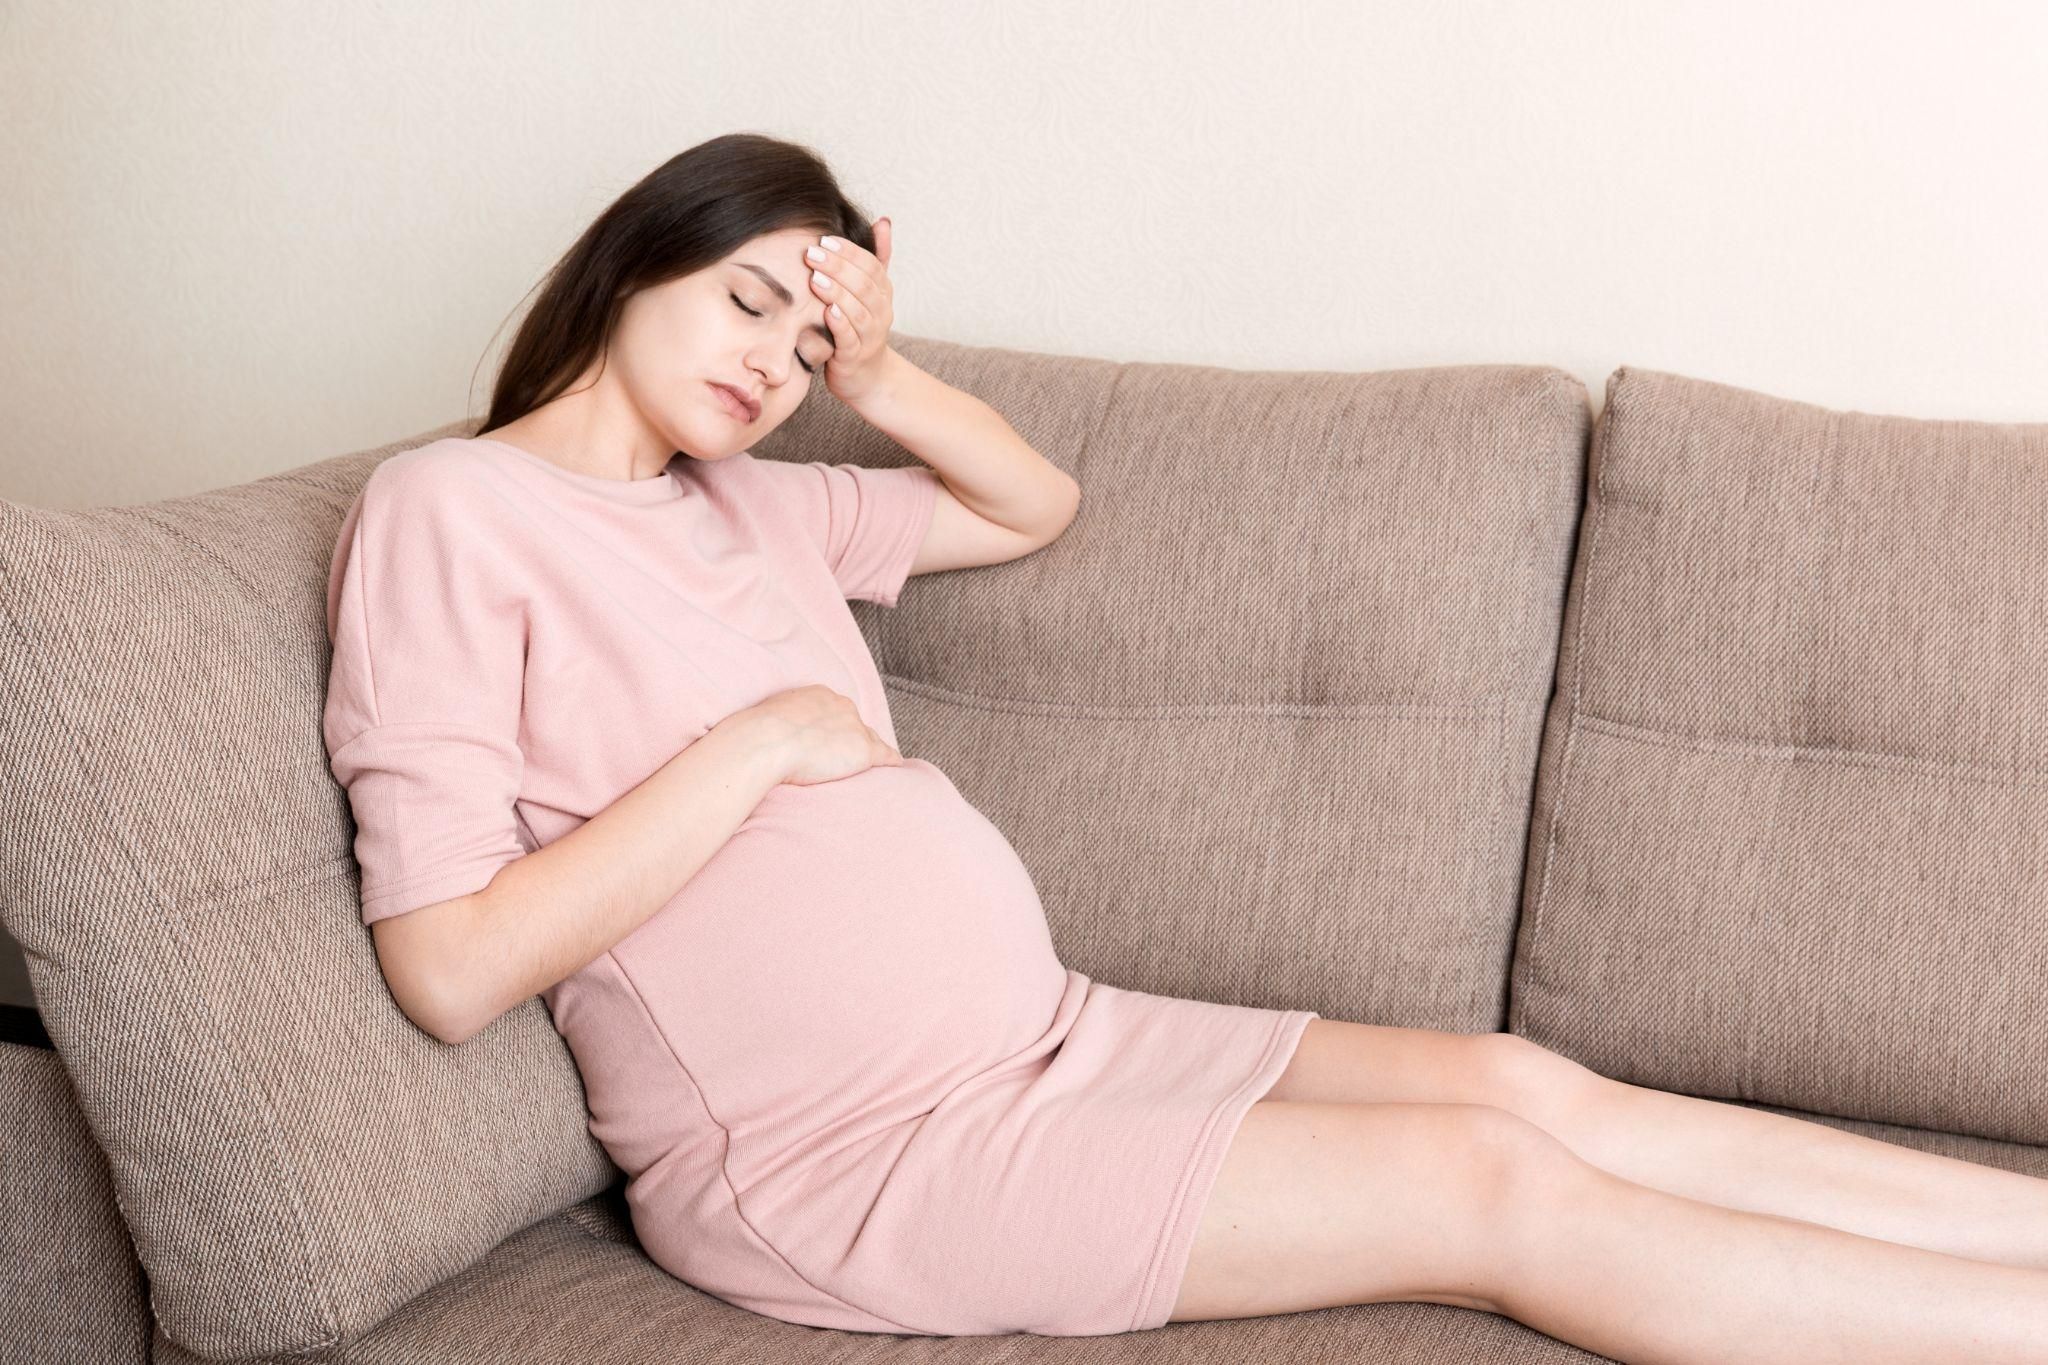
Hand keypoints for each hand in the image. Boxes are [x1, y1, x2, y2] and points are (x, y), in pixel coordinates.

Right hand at [732, 683, 903, 786]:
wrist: (766, 742)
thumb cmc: (756, 735)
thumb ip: (777, 724)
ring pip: (871, 739)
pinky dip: (891, 761)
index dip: (836, 728)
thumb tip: (764, 738)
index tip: (832, 740)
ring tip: (873, 767)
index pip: (837, 711)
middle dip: (853, 738)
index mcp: (818, 695)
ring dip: (871, 752)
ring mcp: (854, 726)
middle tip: (846, 756)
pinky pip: (886, 755)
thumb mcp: (767, 719)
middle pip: (856, 723)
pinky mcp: (863, 750)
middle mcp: (841, 705)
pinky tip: (895, 768)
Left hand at [804, 218, 898, 405]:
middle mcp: (881, 314)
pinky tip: (826, 311)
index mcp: (883, 294)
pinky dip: (840, 325)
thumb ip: (877, 257)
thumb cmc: (861, 329)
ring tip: (815, 278)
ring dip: (837, 293)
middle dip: (838, 267)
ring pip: (858, 311)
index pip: (871, 266)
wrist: (867, 377)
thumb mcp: (870, 292)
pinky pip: (850, 339)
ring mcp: (870, 337)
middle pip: (864, 285)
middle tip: (812, 254)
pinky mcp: (855, 358)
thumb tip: (884, 221)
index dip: (850, 252)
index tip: (825, 240)